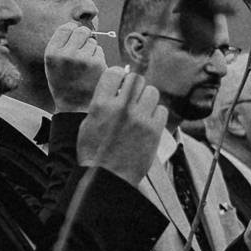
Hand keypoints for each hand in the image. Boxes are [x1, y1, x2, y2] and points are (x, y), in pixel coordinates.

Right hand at [43, 23, 109, 111]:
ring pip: (92, 41)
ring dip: (91, 49)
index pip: (65, 28)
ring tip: (85, 65)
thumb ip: (60, 45)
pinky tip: (92, 70)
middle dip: (83, 37)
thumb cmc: (64, 83)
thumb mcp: (53, 64)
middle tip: (82, 49)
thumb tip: (75, 26)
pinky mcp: (97, 63)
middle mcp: (66, 54)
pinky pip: (99, 51)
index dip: (72, 29)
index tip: (74, 35)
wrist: (75, 106)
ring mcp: (83, 59)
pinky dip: (98, 57)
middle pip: (81, 31)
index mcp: (52, 53)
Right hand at [77, 67, 165, 184]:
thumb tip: (115, 88)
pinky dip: (157, 114)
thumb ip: (101, 103)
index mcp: (100, 104)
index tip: (120, 83)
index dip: (119, 77)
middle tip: (133, 98)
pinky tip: (149, 123)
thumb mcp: (87, 124)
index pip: (114, 73)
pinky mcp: (154, 130)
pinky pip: (162, 110)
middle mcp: (121, 108)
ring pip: (152, 92)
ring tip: (142, 110)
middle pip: (136, 79)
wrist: (108, 178)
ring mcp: (140, 118)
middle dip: (135, 87)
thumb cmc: (94, 153)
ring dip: (147, 99)